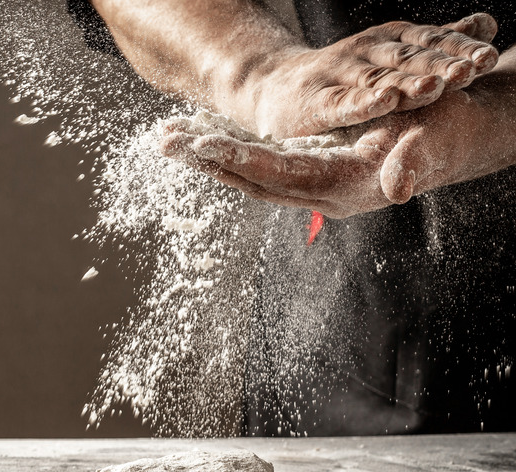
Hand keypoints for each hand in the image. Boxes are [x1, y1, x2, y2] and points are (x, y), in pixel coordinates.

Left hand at [162, 77, 515, 218]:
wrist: (455, 136)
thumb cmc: (446, 132)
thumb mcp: (434, 141)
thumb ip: (413, 163)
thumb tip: (396, 186)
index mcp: (343, 185)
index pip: (278, 174)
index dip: (240, 158)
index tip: (202, 144)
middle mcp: (320, 191)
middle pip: (249, 179)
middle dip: (206, 160)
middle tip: (165, 141)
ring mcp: (312, 183)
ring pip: (248, 174)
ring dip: (208, 158)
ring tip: (170, 139)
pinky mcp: (310, 170)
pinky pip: (260, 165)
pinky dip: (228, 151)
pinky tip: (204, 139)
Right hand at [226, 13, 498, 138]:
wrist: (271, 87)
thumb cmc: (339, 76)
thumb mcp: (390, 54)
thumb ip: (435, 43)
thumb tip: (486, 23)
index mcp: (390, 41)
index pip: (431, 42)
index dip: (460, 49)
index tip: (488, 58)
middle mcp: (368, 52)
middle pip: (410, 58)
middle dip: (442, 64)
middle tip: (472, 70)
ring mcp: (340, 75)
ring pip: (380, 79)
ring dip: (409, 82)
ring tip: (436, 85)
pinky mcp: (316, 102)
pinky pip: (343, 103)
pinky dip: (364, 101)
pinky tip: (384, 101)